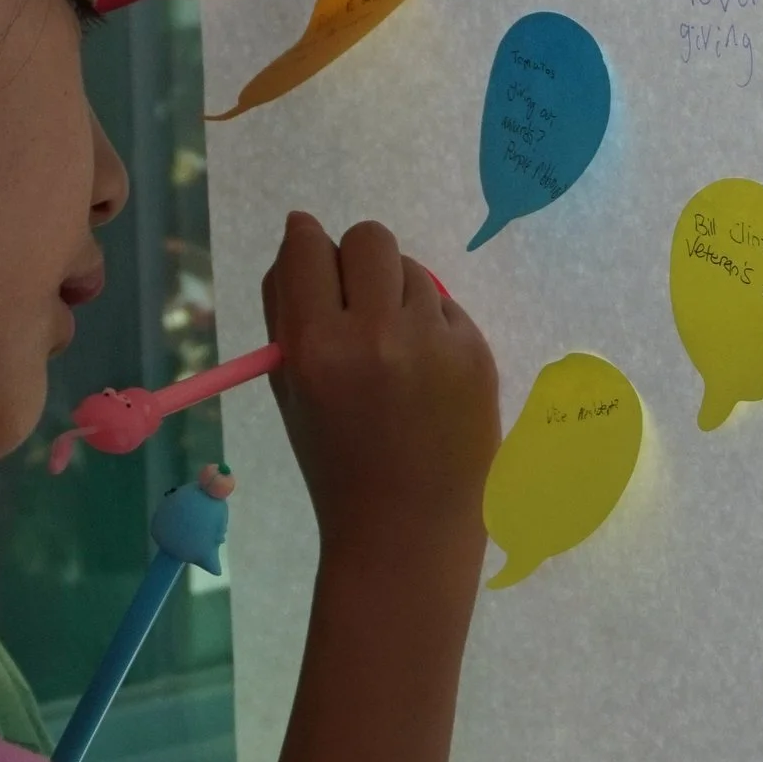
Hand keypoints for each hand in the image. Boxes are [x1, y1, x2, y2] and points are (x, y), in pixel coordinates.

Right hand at [263, 214, 498, 583]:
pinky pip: (447, 307)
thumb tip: (300, 235)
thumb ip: (285, 312)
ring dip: (396, 295)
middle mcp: (376, 332)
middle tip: (354, 299)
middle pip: (369, 239)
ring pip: (412, 270)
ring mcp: (434, 341)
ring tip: (393, 353)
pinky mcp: (477, 351)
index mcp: (316, 346)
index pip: (308, 247)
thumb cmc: (336, 463)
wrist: (408, 527)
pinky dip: (431, 327)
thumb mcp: (290, 391)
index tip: (311, 255)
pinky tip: (426, 375)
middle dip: (356, 259)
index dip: (306, 243)